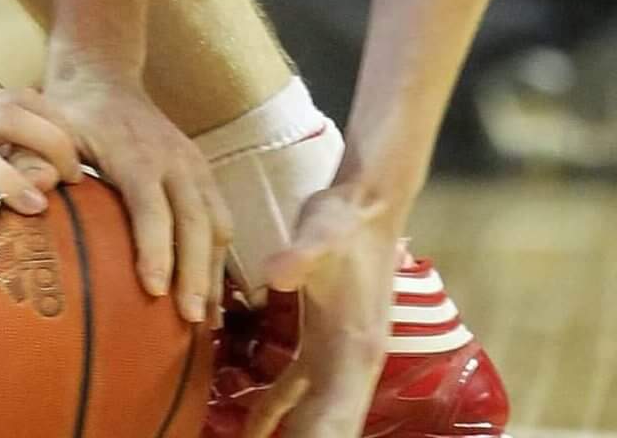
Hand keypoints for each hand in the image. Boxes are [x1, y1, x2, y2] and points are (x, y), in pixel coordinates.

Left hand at [42, 62, 231, 322]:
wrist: (104, 75)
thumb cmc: (72, 111)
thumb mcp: (49, 127)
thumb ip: (37, 158)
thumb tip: (33, 194)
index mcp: (138, 155)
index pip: (152, 208)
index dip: (156, 248)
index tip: (155, 290)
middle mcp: (175, 161)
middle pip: (196, 222)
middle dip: (196, 273)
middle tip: (189, 319)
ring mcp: (195, 167)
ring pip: (217, 224)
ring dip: (213, 272)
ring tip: (205, 320)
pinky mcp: (204, 175)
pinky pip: (220, 219)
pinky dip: (219, 259)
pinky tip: (211, 294)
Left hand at [243, 185, 398, 437]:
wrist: (366, 202)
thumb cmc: (344, 221)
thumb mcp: (321, 234)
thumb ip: (299, 257)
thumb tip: (275, 273)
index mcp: (353, 352)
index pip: (334, 420)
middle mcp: (351, 366)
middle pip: (328, 430)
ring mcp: (338, 359)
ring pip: (313, 419)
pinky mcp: (321, 345)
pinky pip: (295, 393)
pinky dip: (273, 415)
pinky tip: (250, 430)